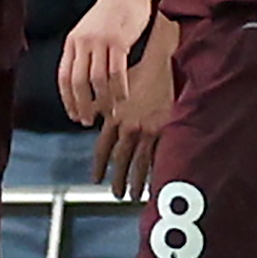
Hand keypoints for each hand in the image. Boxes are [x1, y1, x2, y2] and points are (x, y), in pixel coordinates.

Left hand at [60, 0, 153, 125]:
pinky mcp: (118, 41)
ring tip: (110, 111)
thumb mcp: (88, 30)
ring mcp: (100, 42)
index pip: (64, 77)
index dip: (67, 99)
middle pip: (78, 82)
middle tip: (88, 120)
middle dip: (82, 105)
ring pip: (98, 80)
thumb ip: (83, 52)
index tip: (73, 114)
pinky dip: (119, 88)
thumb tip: (82, 82)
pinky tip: (122, 98)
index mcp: (72, 42)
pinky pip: (117, 72)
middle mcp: (82, 42)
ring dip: (103, 100)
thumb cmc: (110, 13)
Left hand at [93, 12, 175, 199]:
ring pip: (138, 162)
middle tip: (115, 192)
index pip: (102, 147)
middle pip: (119, 159)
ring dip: (134, 181)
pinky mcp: (165, 129)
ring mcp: (146, 129)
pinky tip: (155, 183)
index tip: (95, 178)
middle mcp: (128, 125)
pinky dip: (154, 171)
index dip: (99, 164)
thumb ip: (104, 105)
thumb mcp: (116, 88)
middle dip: (117, 178)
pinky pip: (157, 156)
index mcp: (114, 116)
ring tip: (133, 195)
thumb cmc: (143, 72)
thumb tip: (91, 117)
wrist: (165, 62)